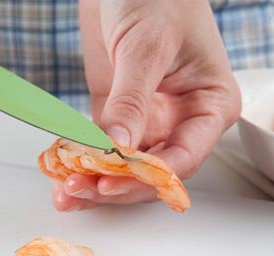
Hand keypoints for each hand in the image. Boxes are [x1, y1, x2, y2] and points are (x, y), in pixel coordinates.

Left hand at [54, 0, 240, 210]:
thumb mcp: (147, 47)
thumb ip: (132, 101)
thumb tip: (117, 149)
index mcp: (210, 105)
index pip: (184, 157)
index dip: (148, 177)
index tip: (111, 182)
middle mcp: (183, 118)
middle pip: (153, 170)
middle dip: (117, 185)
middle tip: (80, 189)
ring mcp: (151, 117)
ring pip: (127, 165)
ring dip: (97, 180)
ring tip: (65, 191)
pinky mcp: (120, 112)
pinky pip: (104, 145)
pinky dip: (85, 159)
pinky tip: (63, 170)